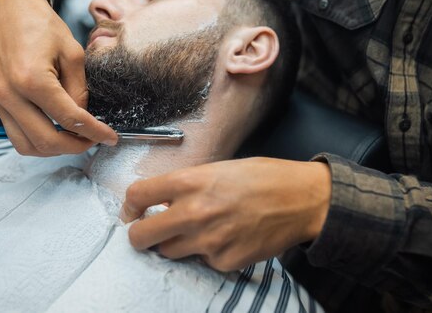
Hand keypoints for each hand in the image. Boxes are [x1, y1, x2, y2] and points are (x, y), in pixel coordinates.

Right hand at [0, 0, 116, 155]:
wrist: (10, 10)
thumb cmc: (42, 25)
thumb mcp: (73, 54)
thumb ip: (80, 90)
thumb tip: (85, 119)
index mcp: (32, 79)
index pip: (68, 119)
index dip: (94, 132)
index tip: (110, 137)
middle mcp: (10, 94)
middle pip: (46, 140)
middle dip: (76, 146)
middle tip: (94, 139)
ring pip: (27, 146)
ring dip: (55, 149)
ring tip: (76, 137)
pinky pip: (16, 135)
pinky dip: (38, 140)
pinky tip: (56, 130)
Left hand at [120, 157, 330, 271]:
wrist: (302, 200)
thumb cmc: (263, 177)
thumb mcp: (219, 168)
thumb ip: (187, 186)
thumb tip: (163, 203)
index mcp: (190, 182)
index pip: (137, 196)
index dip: (129, 206)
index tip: (133, 211)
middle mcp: (194, 213)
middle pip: (140, 236)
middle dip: (139, 235)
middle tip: (149, 231)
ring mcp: (208, 241)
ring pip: (168, 252)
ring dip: (175, 244)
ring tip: (199, 230)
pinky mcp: (224, 262)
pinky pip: (201, 261)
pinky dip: (208, 253)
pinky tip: (228, 238)